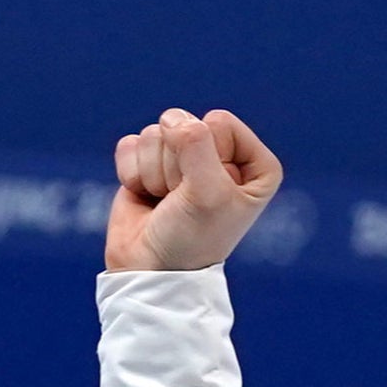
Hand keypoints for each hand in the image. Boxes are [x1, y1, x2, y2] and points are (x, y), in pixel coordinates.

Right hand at [105, 108, 280, 272]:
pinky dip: (132, 173)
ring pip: (155, 134)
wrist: (152, 268)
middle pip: (184, 125)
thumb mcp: (208, 193)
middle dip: (175, 166)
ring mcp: (185, 158)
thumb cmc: (193, 237)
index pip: (220, 123)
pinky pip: (130, 144)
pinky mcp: (150, 163)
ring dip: (154, 173)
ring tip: (168, 202)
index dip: (207, 158)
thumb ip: (196, 145)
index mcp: (256, 165)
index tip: (210, 192)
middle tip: (184, 200)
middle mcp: (224, 157)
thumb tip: (173, 118)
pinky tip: (147, 196)